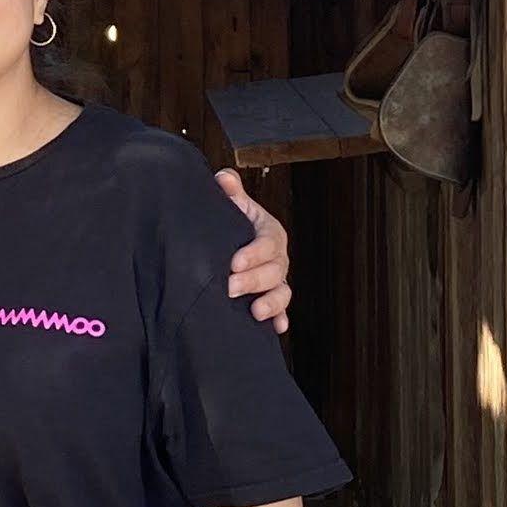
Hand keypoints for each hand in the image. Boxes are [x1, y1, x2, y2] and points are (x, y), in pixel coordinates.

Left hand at [217, 170, 294, 335]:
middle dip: (253, 280)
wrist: (232, 248)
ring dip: (270, 303)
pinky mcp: (273, 300)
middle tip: (230, 288)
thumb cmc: (234, 226)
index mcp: (270, 233)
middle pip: (274, 271)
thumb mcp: (234, 208)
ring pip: (282, 292)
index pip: (268, 242)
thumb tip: (223, 178)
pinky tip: (276, 328)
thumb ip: (231, 193)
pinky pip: (281, 311)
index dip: (254, 253)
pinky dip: (280, 320)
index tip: (234, 262)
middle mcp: (278, 258)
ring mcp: (277, 281)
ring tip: (255, 311)